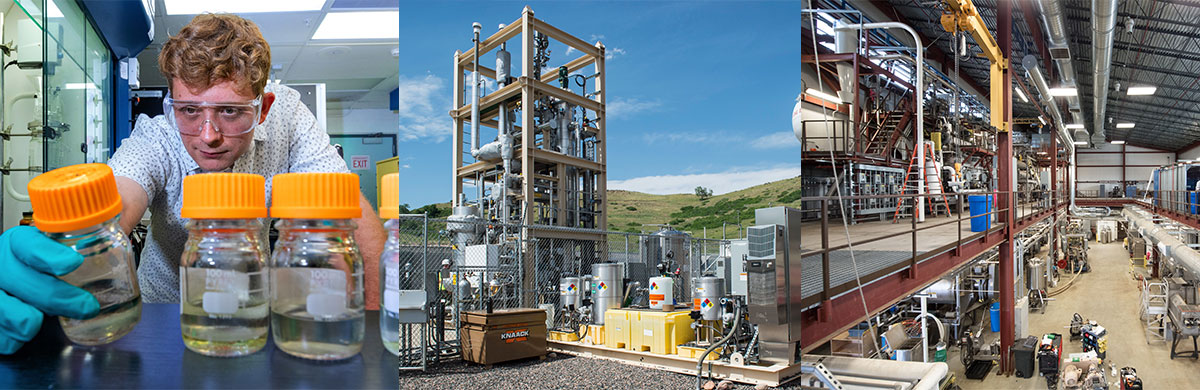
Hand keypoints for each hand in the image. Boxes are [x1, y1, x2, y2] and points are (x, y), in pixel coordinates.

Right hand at [0, 226, 99, 353]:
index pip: (29, 244)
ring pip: (1, 305)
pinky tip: (24, 335)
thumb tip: (123, 225)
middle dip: (53, 296)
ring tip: (42, 322)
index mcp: (21, 241)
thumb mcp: (81, 239)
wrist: (44, 276)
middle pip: (17, 277)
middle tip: (87, 306)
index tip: (73, 263)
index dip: (49, 254)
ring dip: (24, 318)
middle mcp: (4, 263)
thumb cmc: (58, 259)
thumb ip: (100, 233)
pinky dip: (10, 338)